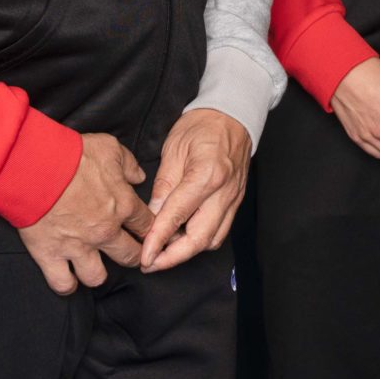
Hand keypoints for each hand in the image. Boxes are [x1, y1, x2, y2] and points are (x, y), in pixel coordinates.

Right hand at [17, 132, 151, 294]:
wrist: (33, 165)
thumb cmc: (71, 154)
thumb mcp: (110, 148)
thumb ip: (128, 164)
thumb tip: (138, 177)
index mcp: (123, 205)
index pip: (148, 227)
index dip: (149, 231)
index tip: (148, 234)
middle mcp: (105, 231)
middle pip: (131, 257)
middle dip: (133, 256)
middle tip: (127, 253)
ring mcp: (78, 247)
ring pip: (98, 277)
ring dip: (98, 272)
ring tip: (94, 265)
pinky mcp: (51, 255)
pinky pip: (64, 284)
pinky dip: (67, 285)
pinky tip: (69, 278)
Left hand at [139, 108, 253, 271]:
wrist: (233, 115)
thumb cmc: (202, 126)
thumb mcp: (174, 150)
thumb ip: (163, 186)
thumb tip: (151, 215)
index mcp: (207, 175)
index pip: (178, 216)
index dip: (158, 239)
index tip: (143, 255)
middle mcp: (224, 192)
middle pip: (200, 238)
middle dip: (173, 257)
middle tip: (151, 263)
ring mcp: (233, 199)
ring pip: (212, 239)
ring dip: (187, 251)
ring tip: (164, 252)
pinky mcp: (236, 201)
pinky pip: (220, 230)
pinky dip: (201, 240)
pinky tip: (183, 238)